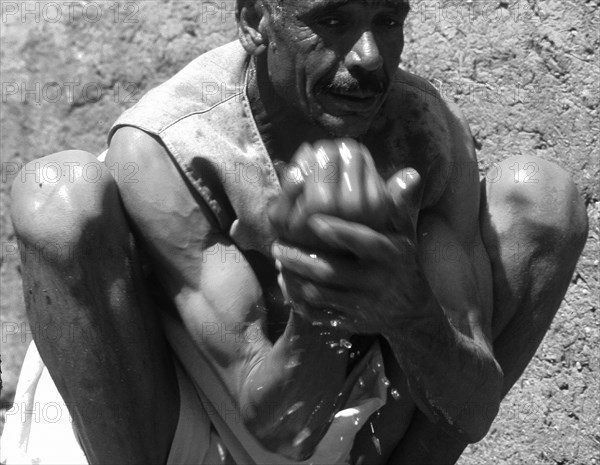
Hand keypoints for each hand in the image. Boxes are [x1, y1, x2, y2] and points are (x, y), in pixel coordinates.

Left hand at [269, 139, 423, 333]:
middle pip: (331, 271)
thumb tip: (409, 173)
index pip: (364, 241)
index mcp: (391, 255)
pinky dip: (298, 301)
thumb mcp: (405, 235)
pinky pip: (319, 314)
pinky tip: (287, 285)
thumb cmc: (401, 263)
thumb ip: (399, 205)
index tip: (313, 220)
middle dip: (299, 259)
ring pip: (320, 294)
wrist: (411, 313)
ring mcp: (364, 305)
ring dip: (294, 278)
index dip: (339, 231)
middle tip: (277, 246)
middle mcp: (378, 281)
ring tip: (279, 263)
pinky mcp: (351, 323)